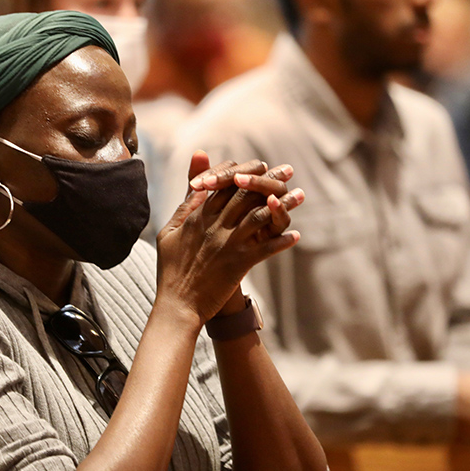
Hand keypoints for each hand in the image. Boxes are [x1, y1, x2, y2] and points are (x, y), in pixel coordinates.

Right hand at [156, 151, 303, 323]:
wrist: (177, 305)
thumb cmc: (170, 270)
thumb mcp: (169, 232)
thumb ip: (184, 208)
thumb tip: (197, 186)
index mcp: (198, 217)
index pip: (224, 186)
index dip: (244, 173)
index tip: (261, 165)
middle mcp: (214, 226)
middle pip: (246, 195)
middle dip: (269, 180)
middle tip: (288, 170)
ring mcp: (227, 243)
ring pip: (260, 216)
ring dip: (283, 205)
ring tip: (300, 195)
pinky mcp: (238, 263)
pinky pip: (265, 248)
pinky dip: (281, 241)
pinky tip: (295, 236)